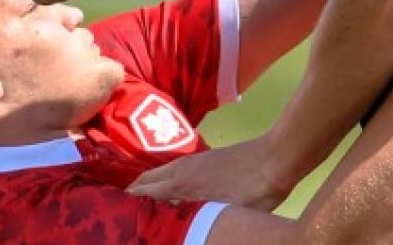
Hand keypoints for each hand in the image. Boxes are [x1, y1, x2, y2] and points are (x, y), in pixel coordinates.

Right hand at [127, 136, 288, 209]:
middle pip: (144, 182)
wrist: (277, 158)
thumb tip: (185, 235)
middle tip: (121, 216)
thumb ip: (201, 225)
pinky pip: (172, 171)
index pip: (141, 193)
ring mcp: (192, 162)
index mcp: (180, 184)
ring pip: (159, 175)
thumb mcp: (227, 215)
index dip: (126, 206)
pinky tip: (170, 197)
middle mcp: (180, 170)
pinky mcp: (204, 160)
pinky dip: (163, 183)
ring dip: (147, 189)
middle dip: (131, 198)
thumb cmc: (255, 191)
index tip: (115, 220)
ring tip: (141, 209)